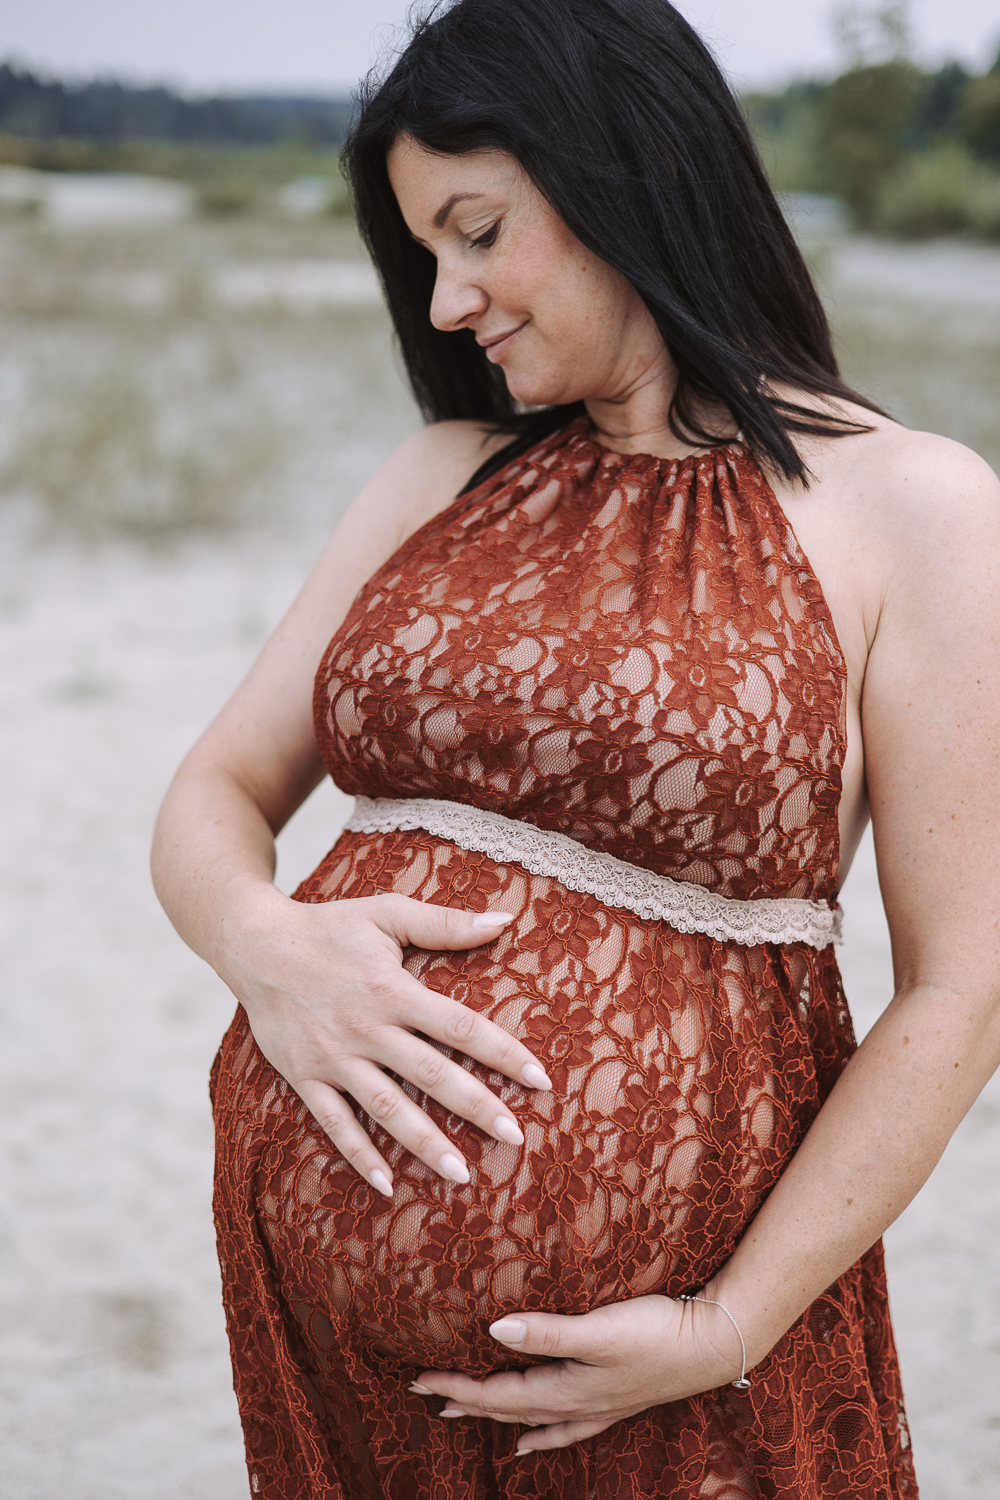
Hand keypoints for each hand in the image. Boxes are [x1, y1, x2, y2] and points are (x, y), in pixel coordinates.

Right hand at [220, 883, 551, 1192]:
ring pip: (386, 1108)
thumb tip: (506, 919)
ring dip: (424, 1143)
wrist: (255, 944)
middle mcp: (367, 1028)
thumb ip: (446, 922)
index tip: (540, 1080)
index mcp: (393, 989)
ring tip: (461, 1176)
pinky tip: (386, 1185)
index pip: (460, 1026)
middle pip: (431, 1074)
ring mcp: (335, 1058)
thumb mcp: (387, 913)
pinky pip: (334, 1123)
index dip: (503, 1053)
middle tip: (516, 1138)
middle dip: (475, 1107)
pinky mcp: (305, 1077)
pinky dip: (359, 1155)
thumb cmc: (330, 926)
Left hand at [409, 1294, 749, 1452]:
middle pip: (506, 1407)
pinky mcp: (614, 1398)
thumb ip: (547, 1332)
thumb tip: (493, 1332)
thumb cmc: (656, 1332)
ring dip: (494, 1414)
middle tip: (422, 1393)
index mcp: (565, 1388)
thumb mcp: (598, 1329)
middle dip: (463, 1400)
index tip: (417, 1380)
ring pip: (531, 1416)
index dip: (455, 1387)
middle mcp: (575, 1403)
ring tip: (461, 1416)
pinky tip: (530, 1442)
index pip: (496, 1393)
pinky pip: (564, 1425)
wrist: (713, 1344)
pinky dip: (540, 1433)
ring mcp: (596, 1405)